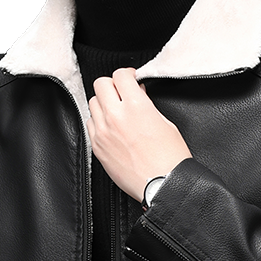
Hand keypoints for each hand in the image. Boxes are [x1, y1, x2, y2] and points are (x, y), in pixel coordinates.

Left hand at [87, 67, 192, 201]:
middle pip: (100, 84)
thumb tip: (138, 94)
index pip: (120, 75)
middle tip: (122, 93)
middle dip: (113, 85)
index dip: (127, 75)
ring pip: (93, 103)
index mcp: (136, 107)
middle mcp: (116, 117)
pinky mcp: (98, 148)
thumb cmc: (169, 159)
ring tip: (117, 111)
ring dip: (104, 103)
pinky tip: (111, 128)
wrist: (163, 185)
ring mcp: (103, 133)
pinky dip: (99, 122)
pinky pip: (91, 124)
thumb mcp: (166, 123)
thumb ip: (147, 104)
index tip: (131, 80)